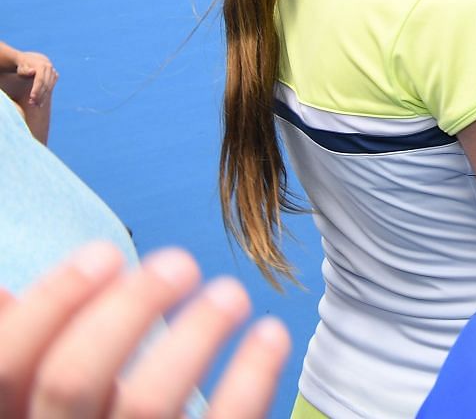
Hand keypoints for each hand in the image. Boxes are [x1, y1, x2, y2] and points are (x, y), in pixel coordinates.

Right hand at [0, 242, 289, 418]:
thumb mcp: (42, 401)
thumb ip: (30, 359)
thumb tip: (3, 295)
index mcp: (14, 418)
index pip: (8, 363)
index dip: (53, 302)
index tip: (108, 252)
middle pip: (71, 378)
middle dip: (128, 308)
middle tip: (180, 262)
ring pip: (145, 403)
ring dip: (194, 334)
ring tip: (230, 294)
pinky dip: (251, 376)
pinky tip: (270, 334)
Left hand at [6, 51, 56, 107]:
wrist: (32, 59)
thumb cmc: (23, 66)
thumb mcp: (22, 68)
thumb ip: (25, 70)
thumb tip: (33, 71)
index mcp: (41, 65)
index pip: (40, 80)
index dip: (36, 89)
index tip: (32, 98)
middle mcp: (49, 68)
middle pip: (46, 84)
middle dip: (40, 95)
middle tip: (32, 104)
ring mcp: (53, 71)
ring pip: (50, 87)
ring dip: (43, 97)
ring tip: (36, 105)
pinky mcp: (55, 76)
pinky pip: (51, 87)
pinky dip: (46, 95)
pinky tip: (41, 101)